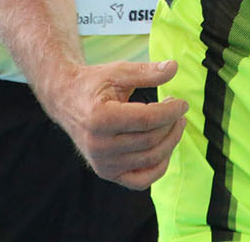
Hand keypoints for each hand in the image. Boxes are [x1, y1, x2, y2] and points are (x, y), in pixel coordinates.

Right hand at [48, 59, 187, 188]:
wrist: (66, 101)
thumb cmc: (94, 84)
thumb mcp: (118, 72)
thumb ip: (146, 72)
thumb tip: (174, 67)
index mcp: (99, 118)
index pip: (146, 120)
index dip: (170, 112)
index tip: (182, 103)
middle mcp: (98, 145)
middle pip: (150, 140)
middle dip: (172, 124)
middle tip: (179, 110)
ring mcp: (101, 163)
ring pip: (149, 159)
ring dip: (170, 142)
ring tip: (176, 123)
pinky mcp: (106, 173)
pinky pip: (140, 181)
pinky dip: (158, 168)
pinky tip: (166, 147)